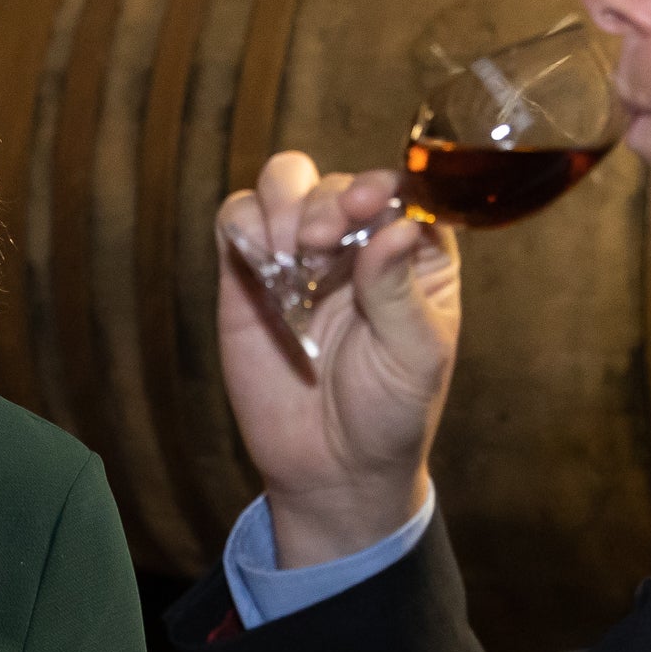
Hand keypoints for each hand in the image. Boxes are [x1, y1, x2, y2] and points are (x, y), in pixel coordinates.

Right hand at [215, 149, 460, 568]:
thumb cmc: (390, 414)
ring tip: (292, 257)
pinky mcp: (249, 277)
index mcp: (412, 256)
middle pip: (337, 181)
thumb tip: (394, 228)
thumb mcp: (415, 357)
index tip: (363, 205)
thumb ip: (399, 291)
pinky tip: (261, 265)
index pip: (401, 190)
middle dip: (326, 200)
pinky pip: (236, 221)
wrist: (331, 470)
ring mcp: (300, 256)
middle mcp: (357, 244)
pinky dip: (242, 225)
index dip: (380, 185)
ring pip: (285, 184)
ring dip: (284, 204)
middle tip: (318, 246)